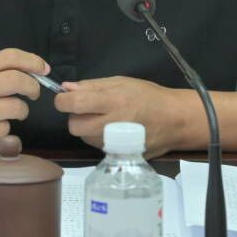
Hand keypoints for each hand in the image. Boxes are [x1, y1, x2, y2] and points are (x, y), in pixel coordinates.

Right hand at [0, 49, 46, 162]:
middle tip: (34, 94)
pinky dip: (4, 130)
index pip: (8, 57)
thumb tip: (31, 72)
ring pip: (15, 107)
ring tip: (10, 114)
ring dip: (20, 112)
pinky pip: (5, 129)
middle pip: (16, 80)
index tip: (44, 69)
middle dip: (33, 87)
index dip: (32, 61)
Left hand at [54, 76, 185, 156]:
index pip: (74, 103)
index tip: (65, 98)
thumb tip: (66, 88)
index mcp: (113, 101)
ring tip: (104, 119)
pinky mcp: (118, 154)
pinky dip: (97, 137)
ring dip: (86, 128)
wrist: (174, 120)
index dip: (62, 101)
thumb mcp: (122, 82)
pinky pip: (96, 146)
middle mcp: (112, 124)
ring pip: (84, 137)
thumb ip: (92, 85)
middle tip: (87, 110)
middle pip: (74, 126)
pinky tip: (112, 130)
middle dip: (74, 117)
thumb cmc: (149, 96)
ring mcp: (115, 143)